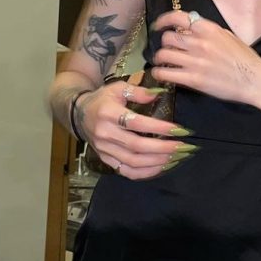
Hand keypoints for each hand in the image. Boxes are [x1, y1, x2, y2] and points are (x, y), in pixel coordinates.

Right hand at [75, 80, 196, 179]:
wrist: (79, 113)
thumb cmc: (103, 99)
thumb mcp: (118, 88)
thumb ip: (137, 91)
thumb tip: (157, 95)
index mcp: (108, 113)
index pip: (137, 123)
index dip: (158, 128)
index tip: (178, 129)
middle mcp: (105, 134)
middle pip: (136, 146)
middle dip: (162, 148)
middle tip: (182, 147)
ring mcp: (104, 149)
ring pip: (132, 162)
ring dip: (156, 162)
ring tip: (175, 157)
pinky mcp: (105, 159)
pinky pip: (126, 171)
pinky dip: (144, 173)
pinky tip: (160, 167)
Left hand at [151, 10, 260, 105]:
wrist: (254, 80)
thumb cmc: (244, 58)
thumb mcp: (227, 36)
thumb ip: (208, 31)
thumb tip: (191, 28)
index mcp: (208, 29)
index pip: (177, 17)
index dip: (163, 20)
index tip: (158, 26)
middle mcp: (199, 42)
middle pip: (167, 38)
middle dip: (164, 44)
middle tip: (168, 50)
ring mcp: (195, 61)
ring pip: (163, 55)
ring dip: (160, 59)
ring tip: (163, 63)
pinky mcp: (193, 79)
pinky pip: (165, 73)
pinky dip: (159, 73)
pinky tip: (162, 74)